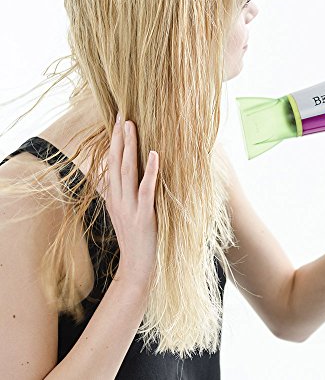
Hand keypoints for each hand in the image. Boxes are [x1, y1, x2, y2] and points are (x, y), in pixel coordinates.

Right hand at [104, 112, 158, 286]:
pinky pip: (146, 190)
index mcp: (114, 197)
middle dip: (119, 137)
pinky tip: (155, 154)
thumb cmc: (136, 238)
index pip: (112, 163)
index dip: (114, 141)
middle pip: (116, 162)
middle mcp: (118, 199)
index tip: (117, 120)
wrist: (138, 268)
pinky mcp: (144, 216)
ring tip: (131, 126)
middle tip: (122, 114)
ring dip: (129, 147)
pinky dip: (151, 171)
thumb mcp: (124, 213)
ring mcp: (130, 207)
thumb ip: (121, 193)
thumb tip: (118, 176)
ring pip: (127, 171)